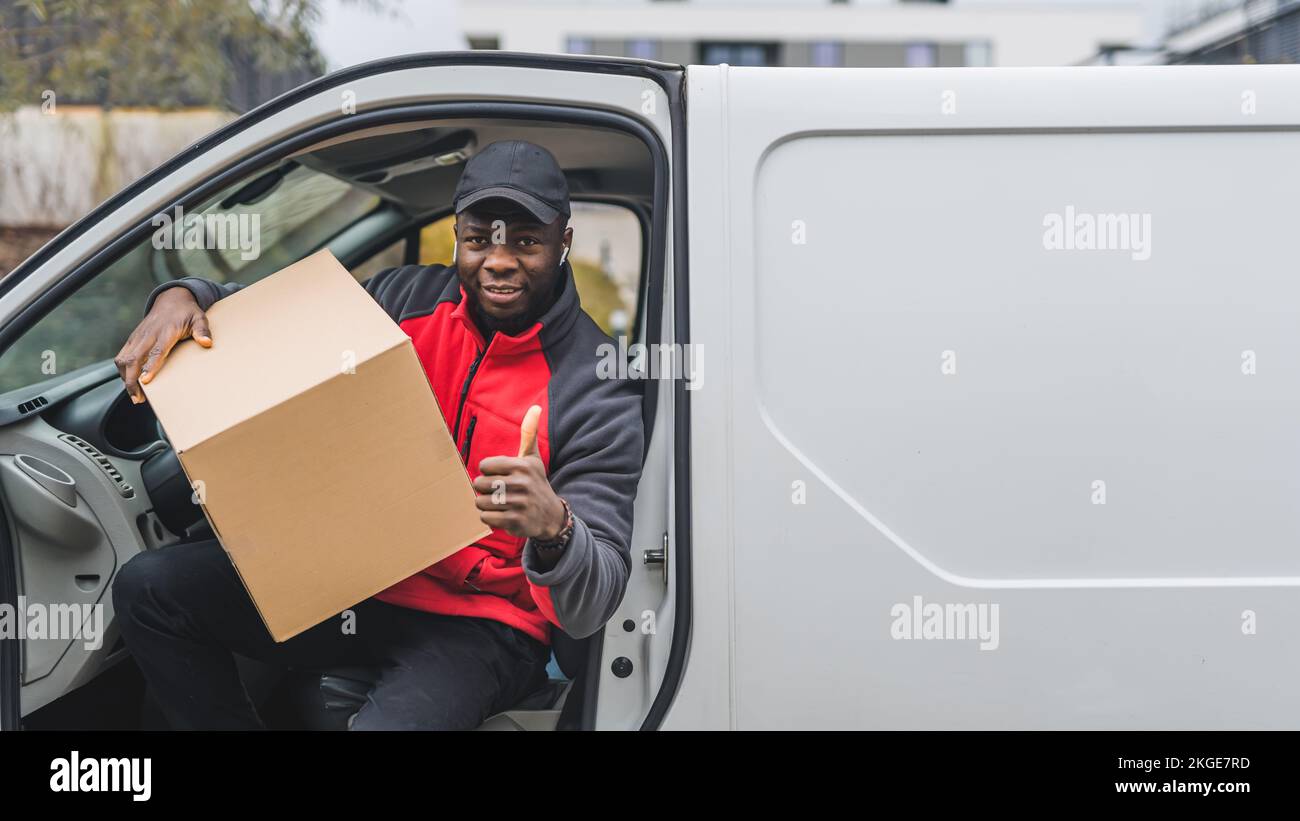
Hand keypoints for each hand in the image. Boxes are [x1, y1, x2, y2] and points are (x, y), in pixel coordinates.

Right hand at [114, 287, 211, 403]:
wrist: (171, 299)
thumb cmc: (187, 312)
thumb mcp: (199, 318)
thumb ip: (202, 330)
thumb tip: (206, 342)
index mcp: (165, 332)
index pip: (156, 351)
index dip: (150, 366)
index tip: (145, 381)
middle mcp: (148, 335)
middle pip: (134, 359)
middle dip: (132, 380)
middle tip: (138, 398)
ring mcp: (138, 337)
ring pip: (124, 359)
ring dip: (125, 377)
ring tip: (135, 395)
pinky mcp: (132, 339)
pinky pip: (122, 356)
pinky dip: (122, 370)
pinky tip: (129, 382)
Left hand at [472, 405, 566, 539]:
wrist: (550, 516)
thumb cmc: (536, 483)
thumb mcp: (533, 459)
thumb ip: (529, 433)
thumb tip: (536, 407)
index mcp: (522, 465)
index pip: (484, 466)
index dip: (489, 472)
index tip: (501, 476)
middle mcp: (521, 483)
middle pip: (479, 484)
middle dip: (485, 489)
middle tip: (499, 492)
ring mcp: (518, 503)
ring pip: (480, 501)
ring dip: (486, 504)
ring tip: (500, 504)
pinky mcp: (515, 521)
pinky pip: (486, 517)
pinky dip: (490, 518)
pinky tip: (502, 515)